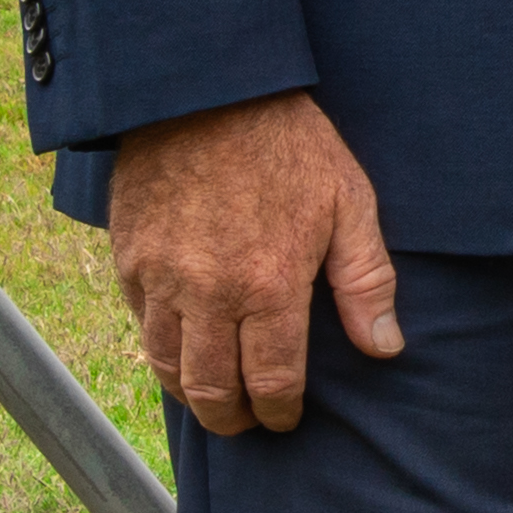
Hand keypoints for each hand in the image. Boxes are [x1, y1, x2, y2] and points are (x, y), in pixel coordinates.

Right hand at [106, 89, 400, 436]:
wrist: (205, 89)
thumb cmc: (288, 142)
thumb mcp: (349, 201)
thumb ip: (366, 281)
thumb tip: (385, 347)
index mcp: (269, 285)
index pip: (271, 381)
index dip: (279, 411)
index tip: (286, 418)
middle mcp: (209, 294)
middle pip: (212, 390)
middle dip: (232, 418)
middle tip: (247, 423)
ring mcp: (161, 278)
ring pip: (167, 367)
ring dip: (191, 395)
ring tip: (214, 400)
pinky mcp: (128, 259)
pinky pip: (140, 326)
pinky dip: (161, 351)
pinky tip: (182, 352)